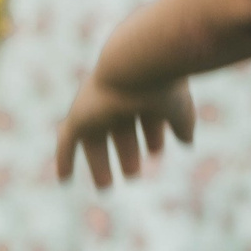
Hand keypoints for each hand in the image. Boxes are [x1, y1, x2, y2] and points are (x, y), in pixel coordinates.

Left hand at [56, 71, 197, 189]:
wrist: (136, 64)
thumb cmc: (164, 83)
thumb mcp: (178, 106)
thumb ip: (182, 123)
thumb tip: (187, 142)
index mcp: (143, 87)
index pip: (146, 114)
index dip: (152, 132)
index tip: (156, 152)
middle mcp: (118, 94)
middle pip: (120, 127)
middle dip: (127, 151)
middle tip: (132, 174)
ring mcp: (97, 105)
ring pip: (95, 138)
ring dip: (100, 162)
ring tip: (106, 186)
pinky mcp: (79, 115)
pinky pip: (67, 141)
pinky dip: (65, 159)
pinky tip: (64, 180)